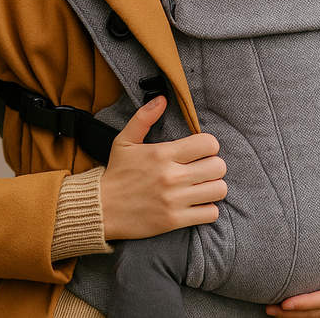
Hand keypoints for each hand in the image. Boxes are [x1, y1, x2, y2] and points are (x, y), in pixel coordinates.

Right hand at [101, 96, 227, 240]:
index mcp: (162, 154)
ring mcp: (175, 199)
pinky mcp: (175, 220)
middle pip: (218, 167)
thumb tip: (162, 99)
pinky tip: (197, 204)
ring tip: (202, 186)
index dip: (209, 146)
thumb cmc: (117, 174)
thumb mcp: (124, 141)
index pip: (208, 144)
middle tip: (203, 169)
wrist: (101, 209)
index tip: (201, 151)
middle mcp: (172, 176)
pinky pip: (210, 213)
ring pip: (218, 190)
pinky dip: (207, 209)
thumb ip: (144, 117)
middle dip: (214, 166)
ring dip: (213, 187)